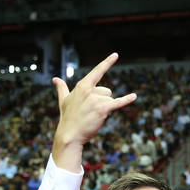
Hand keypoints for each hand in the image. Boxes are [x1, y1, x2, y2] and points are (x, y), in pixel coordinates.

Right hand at [51, 53, 135, 170]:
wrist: (70, 135)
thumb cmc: (67, 118)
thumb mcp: (64, 100)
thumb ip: (62, 88)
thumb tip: (55, 79)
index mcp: (82, 86)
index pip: (97, 71)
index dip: (107, 62)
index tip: (116, 54)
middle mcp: (90, 90)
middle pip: (107, 91)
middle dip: (102, 101)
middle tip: (90, 111)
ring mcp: (96, 99)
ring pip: (110, 100)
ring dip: (105, 109)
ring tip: (93, 116)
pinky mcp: (103, 109)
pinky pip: (117, 103)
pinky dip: (126, 100)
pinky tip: (134, 96)